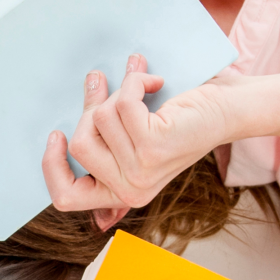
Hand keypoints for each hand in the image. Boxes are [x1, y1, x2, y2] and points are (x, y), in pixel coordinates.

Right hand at [42, 55, 232, 225]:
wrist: (227, 111)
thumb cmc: (183, 120)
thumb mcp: (137, 137)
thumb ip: (109, 135)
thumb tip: (82, 95)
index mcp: (122, 195)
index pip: (66, 198)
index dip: (52, 166)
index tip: (56, 134)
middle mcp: (130, 190)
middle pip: (78, 145)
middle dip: (91, 108)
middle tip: (105, 85)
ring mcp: (140, 170)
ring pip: (99, 120)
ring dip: (118, 92)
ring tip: (140, 84)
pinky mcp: (152, 146)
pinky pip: (120, 104)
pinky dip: (136, 81)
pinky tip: (154, 81)